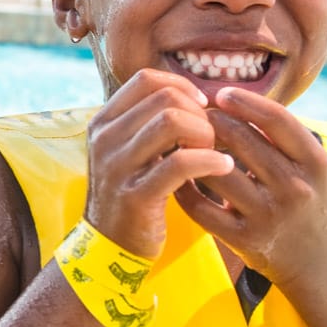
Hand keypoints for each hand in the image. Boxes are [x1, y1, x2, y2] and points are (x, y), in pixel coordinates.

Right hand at [84, 69, 233, 257]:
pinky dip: (210, 160)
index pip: (146, 79)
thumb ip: (149, 122)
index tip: (200, 108)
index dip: (181, 86)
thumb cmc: (132, 193)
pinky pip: (180, 163)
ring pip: (171, 122)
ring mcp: (117, 167)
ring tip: (214, 151)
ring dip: (204, 133)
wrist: (110, 246)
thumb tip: (191, 94)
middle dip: (197, 112)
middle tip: (210, 136)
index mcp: (103, 123)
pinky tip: (223, 166)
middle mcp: (105, 139)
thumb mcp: (129, 151)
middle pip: (163, 97)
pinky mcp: (136, 195)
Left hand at [173, 86, 326, 285]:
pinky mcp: (244, 239)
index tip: (221, 93)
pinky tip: (178, 174)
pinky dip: (185, 187)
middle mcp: (294, 188)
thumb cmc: (308, 201)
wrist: (318, 261)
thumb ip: (282, 136)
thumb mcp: (312, 166)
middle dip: (212, 121)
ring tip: (181, 139)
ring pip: (217, 171)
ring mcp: (268, 216)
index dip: (246, 102)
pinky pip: (202, 206)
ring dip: (194, 151)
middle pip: (242, 140)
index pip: (277, 120)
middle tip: (193, 114)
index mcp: (315, 163)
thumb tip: (233, 97)